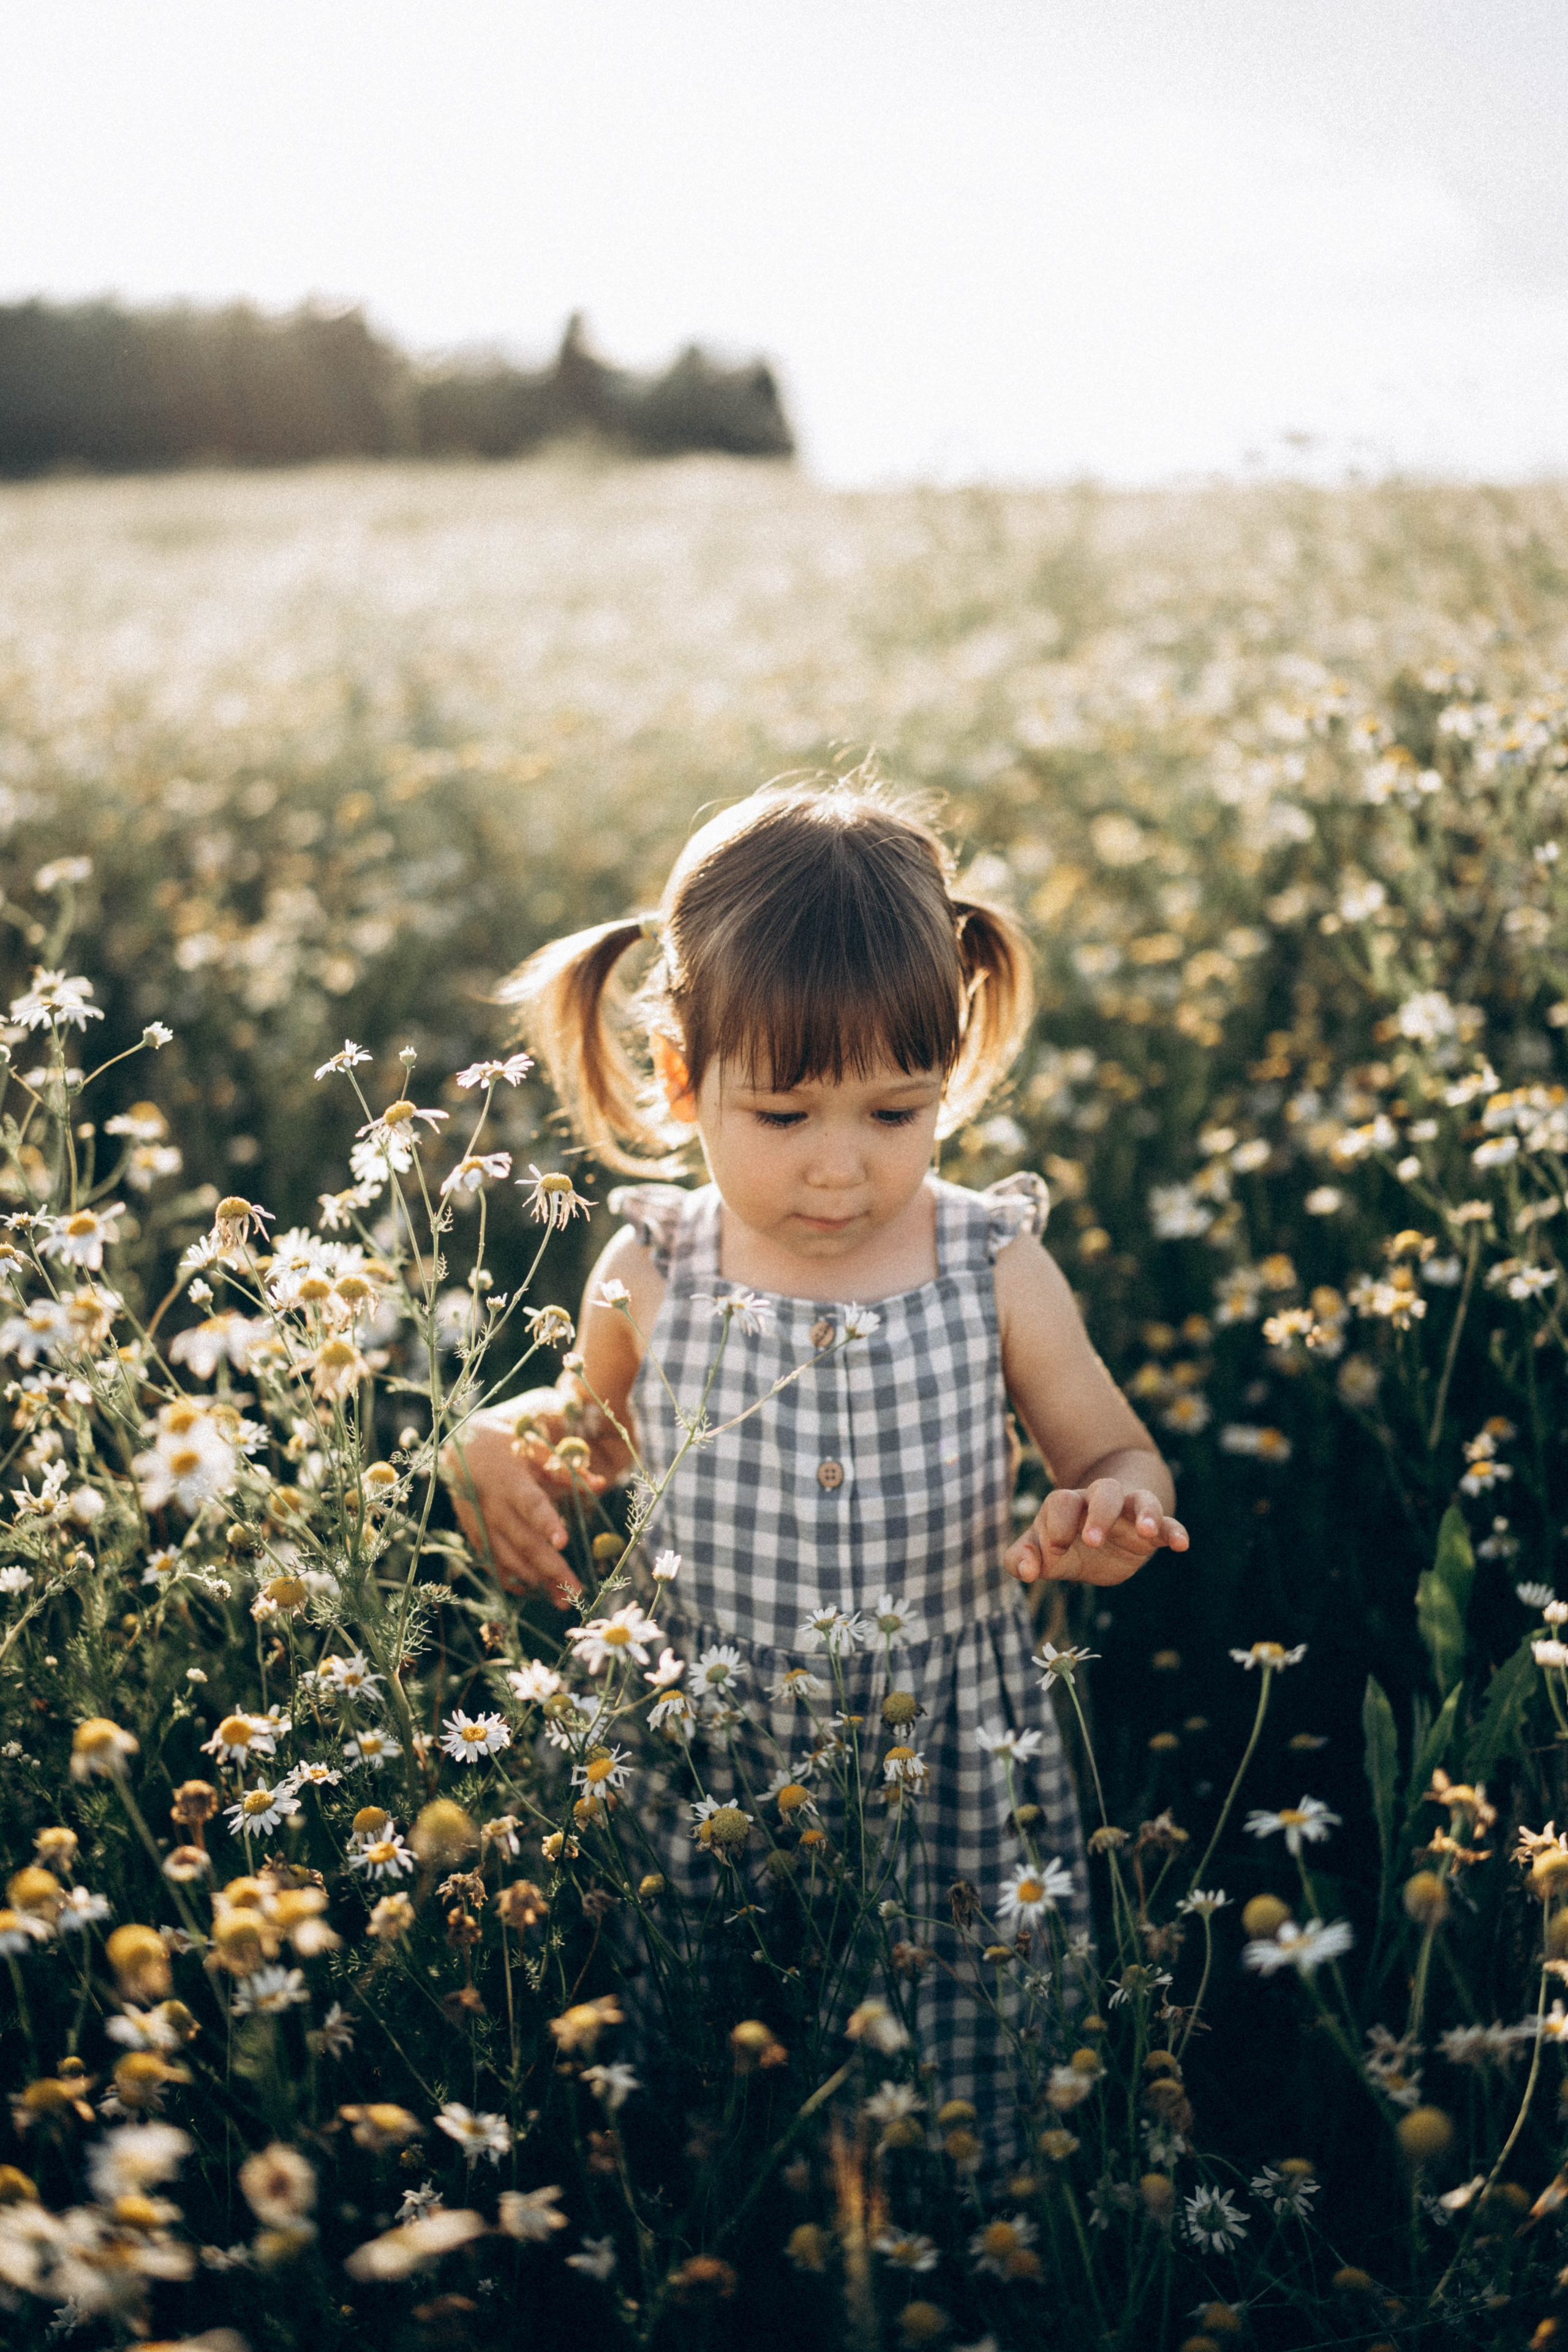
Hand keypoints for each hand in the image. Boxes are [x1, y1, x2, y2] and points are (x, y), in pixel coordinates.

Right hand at [442, 1391, 603, 1607]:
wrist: (457, 1452)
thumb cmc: (506, 1446)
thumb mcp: (534, 1448)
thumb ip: (565, 1469)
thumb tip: (600, 1485)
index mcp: (511, 1479)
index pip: (530, 1504)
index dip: (546, 1523)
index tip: (563, 1542)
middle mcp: (493, 1505)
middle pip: (523, 1540)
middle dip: (550, 1567)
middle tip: (575, 1591)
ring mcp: (481, 1524)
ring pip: (508, 1558)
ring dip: (535, 1581)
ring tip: (561, 1600)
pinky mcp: (474, 1535)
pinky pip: (492, 1562)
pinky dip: (511, 1579)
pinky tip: (532, 1591)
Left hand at [1004, 1480, 1187, 1587]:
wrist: (1101, 1533)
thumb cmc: (1065, 1539)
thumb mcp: (1041, 1550)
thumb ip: (1021, 1558)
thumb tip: (1025, 1572)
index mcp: (1068, 1505)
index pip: (1061, 1503)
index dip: (1056, 1525)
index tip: (1055, 1552)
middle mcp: (1099, 1502)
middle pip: (1103, 1492)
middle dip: (1099, 1514)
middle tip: (1092, 1541)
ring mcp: (1128, 1513)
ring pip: (1139, 1500)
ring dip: (1145, 1513)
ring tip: (1147, 1531)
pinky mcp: (1151, 1530)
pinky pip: (1168, 1523)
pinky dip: (1174, 1530)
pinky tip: (1181, 1544)